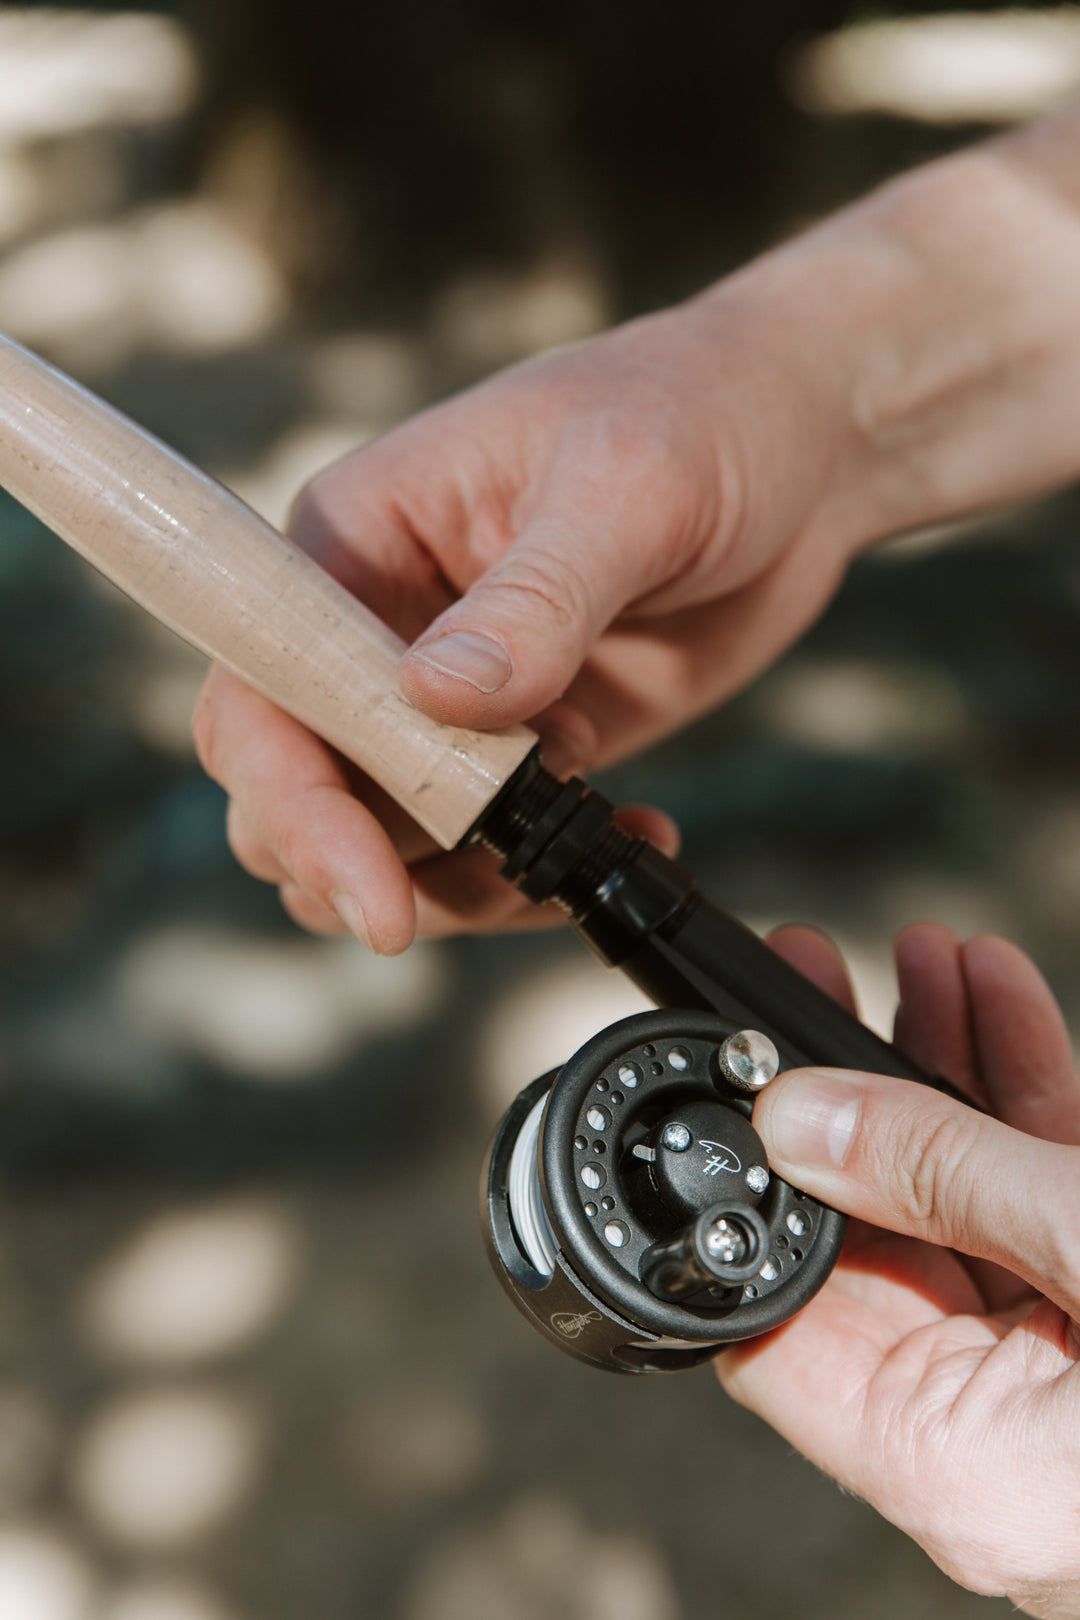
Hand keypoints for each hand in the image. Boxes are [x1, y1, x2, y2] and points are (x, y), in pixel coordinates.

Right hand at [194, 292, 859, 948]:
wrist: (801, 447)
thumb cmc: (697, 413)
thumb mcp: (625, 487)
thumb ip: (535, 598)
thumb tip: (434, 697)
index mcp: (357, 541)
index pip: (263, 691)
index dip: (295, 801)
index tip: (374, 891)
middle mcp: (378, 629)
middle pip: (295, 788)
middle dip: (370, 863)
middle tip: (494, 880)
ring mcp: (447, 700)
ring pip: (382, 841)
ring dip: (460, 885)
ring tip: (581, 843)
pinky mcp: (523, 747)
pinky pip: (482, 850)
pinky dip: (535, 877)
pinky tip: (634, 831)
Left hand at [719, 922, 1079, 1617]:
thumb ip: (943, 1181)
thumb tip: (800, 1118)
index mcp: (957, 1463)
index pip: (785, 1332)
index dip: (752, 1197)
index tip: (736, 1074)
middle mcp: (995, 1432)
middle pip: (870, 1240)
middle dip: (845, 1087)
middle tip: (811, 969)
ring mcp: (1064, 1372)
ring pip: (960, 1201)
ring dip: (939, 1064)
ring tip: (910, 953)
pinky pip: (1046, 1196)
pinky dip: (1025, 1092)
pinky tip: (994, 990)